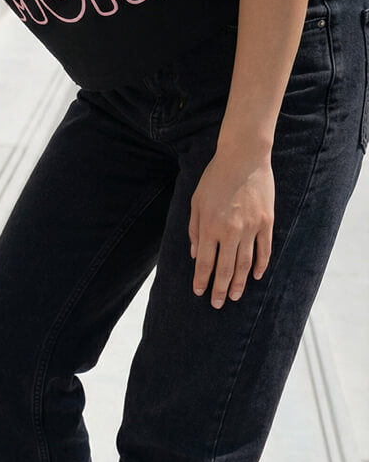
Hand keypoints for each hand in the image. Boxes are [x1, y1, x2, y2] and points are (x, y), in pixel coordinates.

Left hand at [188, 148, 273, 307]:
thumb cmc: (215, 178)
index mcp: (210, 227)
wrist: (244, 157)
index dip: (202, 281)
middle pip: (225, 269)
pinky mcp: (266, 222)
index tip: (199, 293)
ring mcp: (251, 228)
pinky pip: (264, 250)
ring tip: (234, 296)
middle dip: (220, 289)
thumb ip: (195, 230)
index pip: (205, 263)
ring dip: (239, 283)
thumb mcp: (196, 203)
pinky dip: (260, 265)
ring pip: (245, 264)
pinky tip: (255, 276)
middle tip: (218, 304)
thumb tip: (196, 255)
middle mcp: (231, 231)